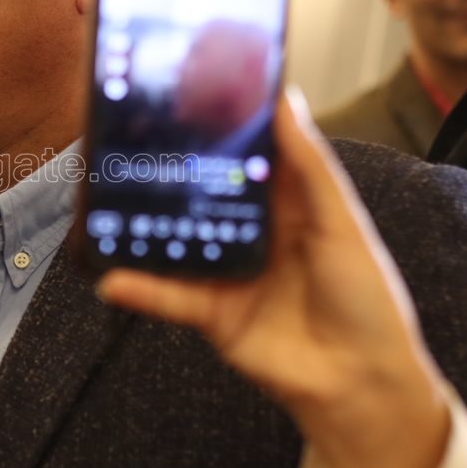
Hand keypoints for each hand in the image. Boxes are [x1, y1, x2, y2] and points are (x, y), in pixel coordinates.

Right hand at [97, 92, 451, 467]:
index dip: (223, 122)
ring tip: (100, 195)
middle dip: (170, 166)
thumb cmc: (366, 297)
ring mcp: (229, 271)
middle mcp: (254, 231)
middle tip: (126, 132)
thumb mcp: (340, 222)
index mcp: (290, 201)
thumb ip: (308, 165)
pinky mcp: (211, 313)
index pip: (248, 152)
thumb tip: (285, 96)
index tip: (188, 84)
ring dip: (142, 223)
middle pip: (203, 190)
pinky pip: (167, 295)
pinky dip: (139, 287)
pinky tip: (109, 276)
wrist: (361, 383)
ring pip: (177, 238)